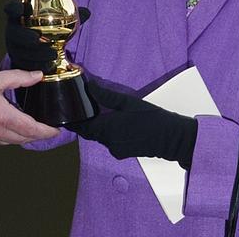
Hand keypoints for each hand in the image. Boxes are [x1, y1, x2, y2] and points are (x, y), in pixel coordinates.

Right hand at [0, 70, 59, 144]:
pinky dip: (8, 135)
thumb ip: (18, 78)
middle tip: (46, 128)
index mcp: (3, 118)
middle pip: (24, 139)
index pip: (33, 130)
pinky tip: (7, 124)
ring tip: (28, 125)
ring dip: (22, 136)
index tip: (57, 131)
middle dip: (37, 135)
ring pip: (11, 141)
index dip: (47, 132)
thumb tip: (37, 76)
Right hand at [3, 0, 90, 73]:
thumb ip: (69, 15)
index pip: (11, 8)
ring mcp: (14, 46)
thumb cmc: (46, 29)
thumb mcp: (54, 20)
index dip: (13, 7)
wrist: (38, 48)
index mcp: (20, 15)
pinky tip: (49, 66)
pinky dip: (36, 66)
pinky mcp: (17, 59)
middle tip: (36, 38)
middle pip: (14, 32)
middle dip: (25, 36)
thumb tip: (87, 12)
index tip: (20, 7)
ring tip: (52, 55)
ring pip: (19, 51)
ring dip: (35, 53)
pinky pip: (24, 65)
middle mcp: (13, 29)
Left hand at [68, 79, 196, 168]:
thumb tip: (88, 87)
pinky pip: (109, 142)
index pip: (81, 127)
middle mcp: (109, 142)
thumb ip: (106, 96)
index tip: (66, 111)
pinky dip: (107, 133)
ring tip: (96, 112)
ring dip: (96, 127)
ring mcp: (116, 149)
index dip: (72, 120)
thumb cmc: (152, 118)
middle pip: (89, 132)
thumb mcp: (128, 102)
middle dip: (84, 122)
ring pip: (99, 137)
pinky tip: (113, 123)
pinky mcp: (124, 152)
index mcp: (107, 129)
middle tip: (80, 108)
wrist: (172, 138)